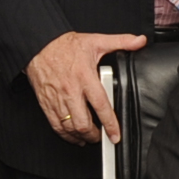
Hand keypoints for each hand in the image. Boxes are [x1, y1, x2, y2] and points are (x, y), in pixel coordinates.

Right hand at [28, 30, 147, 143]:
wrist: (39, 45)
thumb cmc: (65, 45)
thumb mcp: (96, 41)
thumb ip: (121, 41)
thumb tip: (139, 41)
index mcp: (85, 77)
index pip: (100, 105)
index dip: (109, 123)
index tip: (115, 135)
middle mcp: (71, 90)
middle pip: (82, 123)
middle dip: (94, 135)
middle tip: (101, 137)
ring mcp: (57, 98)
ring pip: (69, 127)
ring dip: (80, 136)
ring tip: (88, 137)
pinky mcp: (46, 102)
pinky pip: (55, 125)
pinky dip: (64, 134)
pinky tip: (71, 135)